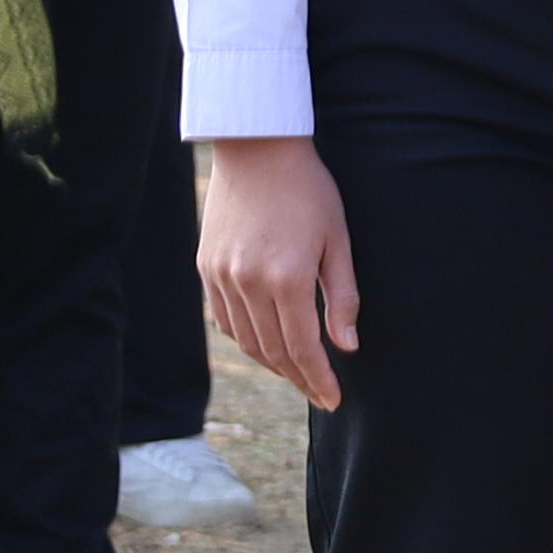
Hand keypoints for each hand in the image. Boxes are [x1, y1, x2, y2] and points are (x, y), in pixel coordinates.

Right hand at [200, 135, 360, 412]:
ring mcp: (220, 277)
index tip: (334, 401)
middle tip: (321, 394)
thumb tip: (347, 346)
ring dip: (271, 363)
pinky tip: (265, 345)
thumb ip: (342, 296)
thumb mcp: (337, 239)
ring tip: (298, 374)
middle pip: (272, 350)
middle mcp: (247, 283)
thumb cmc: (309, 191)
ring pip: (245, 340)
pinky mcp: (205, 269)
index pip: (302, 347)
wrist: (257, 151)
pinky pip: (224, 319)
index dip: (319, 378)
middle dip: (299, 378)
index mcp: (286, 277)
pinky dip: (246, 339)